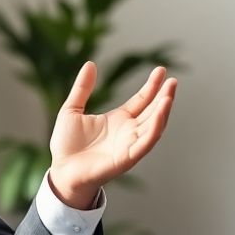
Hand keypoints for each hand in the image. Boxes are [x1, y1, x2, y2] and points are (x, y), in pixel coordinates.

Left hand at [48, 61, 177, 208]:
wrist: (60, 170)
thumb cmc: (66, 146)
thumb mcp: (71, 109)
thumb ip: (82, 88)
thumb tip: (90, 64)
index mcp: (119, 120)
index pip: (142, 100)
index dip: (152, 86)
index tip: (161, 70)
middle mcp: (128, 131)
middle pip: (153, 111)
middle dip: (164, 97)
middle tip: (173, 81)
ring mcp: (130, 144)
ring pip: (154, 126)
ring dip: (164, 111)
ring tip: (169, 94)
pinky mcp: (127, 157)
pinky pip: (146, 142)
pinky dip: (155, 127)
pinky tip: (161, 112)